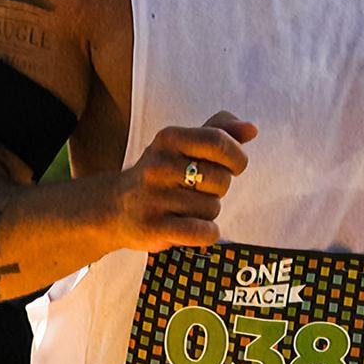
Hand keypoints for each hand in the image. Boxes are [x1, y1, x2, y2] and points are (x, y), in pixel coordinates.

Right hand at [114, 112, 256, 250]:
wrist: (112, 208)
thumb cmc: (159, 174)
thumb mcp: (183, 145)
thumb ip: (219, 131)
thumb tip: (251, 129)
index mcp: (169, 138)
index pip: (219, 142)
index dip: (236, 157)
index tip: (232, 166)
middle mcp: (159, 165)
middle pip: (221, 180)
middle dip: (218, 189)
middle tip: (197, 191)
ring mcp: (155, 197)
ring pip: (212, 208)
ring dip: (206, 213)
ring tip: (183, 208)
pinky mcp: (154, 227)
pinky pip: (204, 232)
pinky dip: (206, 233)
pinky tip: (190, 227)